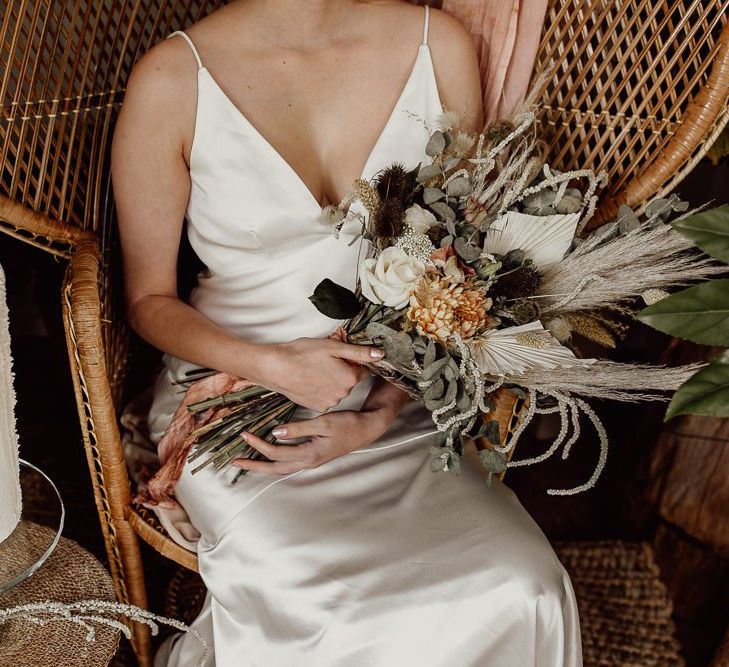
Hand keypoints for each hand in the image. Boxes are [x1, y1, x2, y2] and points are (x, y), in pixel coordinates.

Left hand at [231, 407, 395, 474]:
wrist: (366, 429)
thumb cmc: (347, 424)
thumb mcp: (323, 423)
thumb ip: (299, 428)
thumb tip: (276, 433)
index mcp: (309, 455)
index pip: (276, 452)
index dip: (258, 444)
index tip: (245, 434)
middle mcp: (308, 462)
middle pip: (275, 469)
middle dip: (254, 465)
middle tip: (235, 462)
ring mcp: (311, 462)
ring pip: (281, 468)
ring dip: (263, 466)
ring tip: (247, 462)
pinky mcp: (313, 457)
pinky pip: (289, 463)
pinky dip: (275, 462)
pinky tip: (270, 457)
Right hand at [245, 338, 383, 411]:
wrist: (276, 368)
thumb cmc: (302, 353)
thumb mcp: (333, 347)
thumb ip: (359, 352)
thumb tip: (381, 354)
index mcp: (350, 377)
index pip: (363, 369)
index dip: (353, 360)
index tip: (341, 356)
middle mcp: (343, 394)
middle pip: (350, 380)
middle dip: (342, 371)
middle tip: (324, 361)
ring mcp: (330, 403)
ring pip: (338, 389)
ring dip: (331, 381)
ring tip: (314, 370)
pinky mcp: (317, 407)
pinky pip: (326, 397)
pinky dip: (321, 390)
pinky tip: (310, 381)